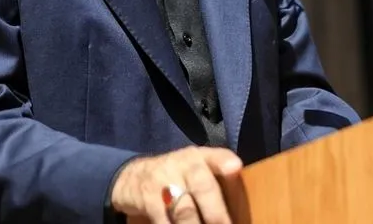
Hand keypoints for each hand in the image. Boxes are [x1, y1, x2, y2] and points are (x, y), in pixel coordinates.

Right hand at [112, 146, 242, 222]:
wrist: (131, 177)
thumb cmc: (174, 177)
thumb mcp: (193, 170)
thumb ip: (216, 181)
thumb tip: (241, 208)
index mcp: (200, 157)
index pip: (216, 155)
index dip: (225, 161)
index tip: (235, 168)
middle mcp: (183, 164)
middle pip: (203, 186)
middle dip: (216, 212)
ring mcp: (164, 180)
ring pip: (185, 210)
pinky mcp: (147, 199)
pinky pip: (163, 220)